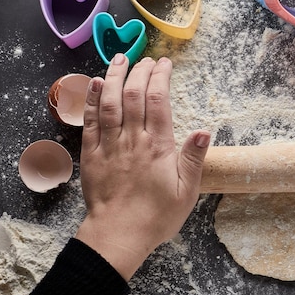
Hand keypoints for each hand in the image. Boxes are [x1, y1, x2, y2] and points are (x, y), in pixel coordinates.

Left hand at [75, 54, 209, 279]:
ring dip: (116, 77)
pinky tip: (96, 84)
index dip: (161, 78)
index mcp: (158, 148)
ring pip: (111, 102)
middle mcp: (132, 140)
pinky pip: (90, 121)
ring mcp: (109, 145)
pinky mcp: (91, 154)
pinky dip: (92, 99)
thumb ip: (193, 160)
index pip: (159, 101)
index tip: (164, 64)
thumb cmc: (156, 216)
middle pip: (135, 95)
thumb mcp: (186, 193)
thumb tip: (204, 131)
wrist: (118, 235)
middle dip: (141, 71)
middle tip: (147, 59)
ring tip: (121, 58)